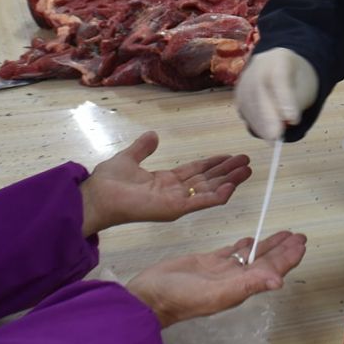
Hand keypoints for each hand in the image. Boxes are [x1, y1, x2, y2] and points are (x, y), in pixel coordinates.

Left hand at [79, 132, 251, 235]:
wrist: (97, 195)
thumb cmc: (108, 182)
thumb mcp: (129, 158)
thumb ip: (143, 148)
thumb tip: (153, 134)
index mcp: (165, 181)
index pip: (196, 172)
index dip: (213, 164)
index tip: (230, 156)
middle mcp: (174, 193)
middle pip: (207, 180)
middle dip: (227, 171)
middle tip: (247, 162)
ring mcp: (175, 202)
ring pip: (209, 191)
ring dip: (228, 181)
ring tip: (247, 170)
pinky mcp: (174, 210)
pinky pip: (200, 203)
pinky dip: (217, 195)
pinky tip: (232, 187)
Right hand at [127, 232, 307, 328]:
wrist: (148, 297)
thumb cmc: (179, 299)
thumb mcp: (215, 293)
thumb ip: (247, 285)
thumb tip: (279, 282)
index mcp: (240, 288)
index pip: (270, 270)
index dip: (287, 258)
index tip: (302, 244)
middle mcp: (234, 280)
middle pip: (265, 261)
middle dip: (283, 249)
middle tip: (300, 235)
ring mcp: (220, 271)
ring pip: (251, 255)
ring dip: (267, 245)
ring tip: (284, 234)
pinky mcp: (206, 263)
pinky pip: (231, 252)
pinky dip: (243, 245)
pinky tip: (250, 239)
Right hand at [234, 48, 318, 140]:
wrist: (284, 68)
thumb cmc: (298, 80)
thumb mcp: (306, 88)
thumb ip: (296, 103)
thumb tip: (285, 123)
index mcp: (279, 58)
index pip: (279, 77)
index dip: (284, 99)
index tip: (294, 120)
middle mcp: (258, 65)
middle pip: (259, 90)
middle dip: (268, 117)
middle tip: (276, 137)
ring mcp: (245, 78)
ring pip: (248, 102)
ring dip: (260, 124)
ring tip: (272, 140)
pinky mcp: (239, 91)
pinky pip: (243, 108)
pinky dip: (253, 123)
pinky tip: (264, 133)